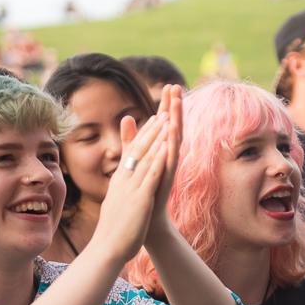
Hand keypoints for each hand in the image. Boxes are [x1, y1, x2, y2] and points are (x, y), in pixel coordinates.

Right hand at [89, 110, 168, 264]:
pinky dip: (158, 160)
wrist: (107, 248)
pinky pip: (150, 175)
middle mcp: (123, 180)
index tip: (152, 120)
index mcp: (119, 181)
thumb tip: (121, 182)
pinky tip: (167, 147)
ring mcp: (131, 188)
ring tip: (167, 122)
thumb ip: (120, 189)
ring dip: (157, 139)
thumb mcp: (116, 203)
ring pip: (145, 158)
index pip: (132, 153)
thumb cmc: (113, 230)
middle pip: (138, 150)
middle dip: (151, 131)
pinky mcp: (139, 198)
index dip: (143, 136)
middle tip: (162, 113)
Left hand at [144, 84, 182, 242]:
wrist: (146, 220)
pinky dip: (171, 143)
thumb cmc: (142, 191)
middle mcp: (168, 157)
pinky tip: (172, 130)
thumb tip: (127, 116)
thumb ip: (131, 139)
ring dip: (176, 119)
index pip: (165, 123)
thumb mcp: (134, 158)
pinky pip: (171, 157)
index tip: (170, 85)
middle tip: (176, 85)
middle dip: (175, 106)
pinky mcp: (167, 178)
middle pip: (173, 126)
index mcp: (160, 151)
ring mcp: (169, 167)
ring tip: (177, 101)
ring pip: (174, 139)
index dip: (168, 105)